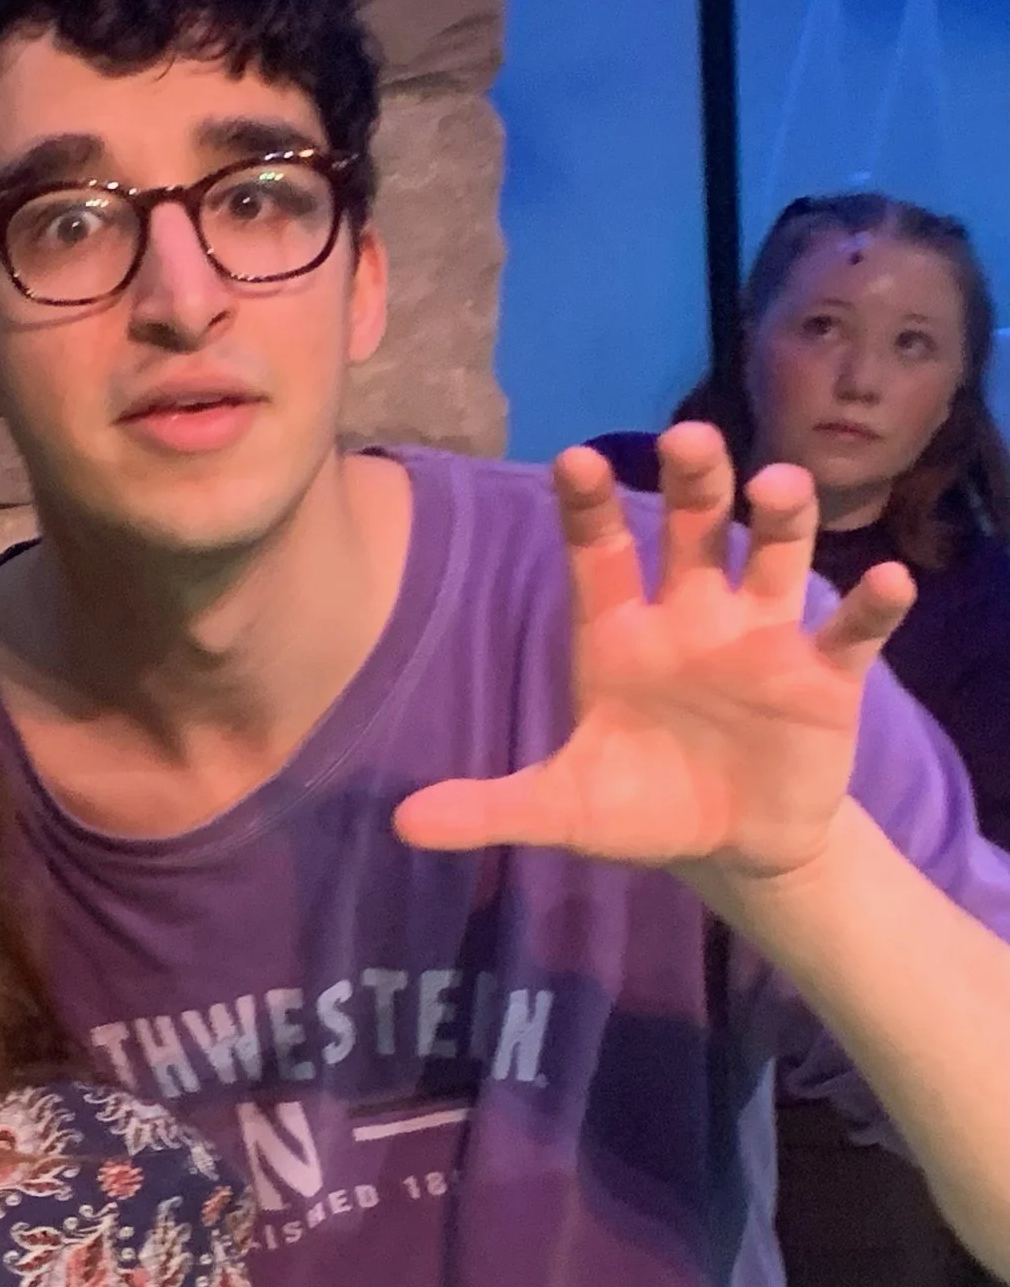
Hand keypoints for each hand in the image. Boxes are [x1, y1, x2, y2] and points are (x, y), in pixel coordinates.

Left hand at [395, 422, 914, 887]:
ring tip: (780, 485)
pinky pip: (850, 630)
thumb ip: (491, 808)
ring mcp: (761, 637)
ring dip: (781, 519)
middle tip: (691, 440)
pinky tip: (884, 581)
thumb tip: (403, 825)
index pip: (598, 552)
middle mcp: (691, 615)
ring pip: (773, 556)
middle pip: (693, 529)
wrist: (729, 846)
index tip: (570, 459)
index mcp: (618, 632)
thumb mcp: (562, 811)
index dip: (586, 507)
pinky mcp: (824, 676)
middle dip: (695, 483)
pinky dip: (869, 605)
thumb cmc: (639, 805)